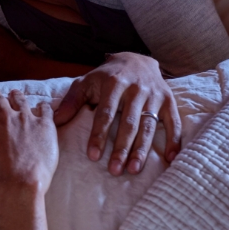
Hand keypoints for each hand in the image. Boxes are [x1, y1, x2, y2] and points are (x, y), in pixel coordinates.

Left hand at [54, 52, 180, 175]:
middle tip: (115, 170)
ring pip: (149, 126)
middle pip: (129, 123)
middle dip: (121, 148)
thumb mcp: (86, 82)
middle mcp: (136, 89)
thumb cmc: (106, 76)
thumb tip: (55, 121)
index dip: (99, 135)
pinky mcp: (168, 100)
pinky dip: (174, 140)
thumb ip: (71, 101)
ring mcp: (154, 95)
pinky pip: (173, 122)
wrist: (135, 59)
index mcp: (113, 84)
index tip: (93, 156)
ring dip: (142, 149)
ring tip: (134, 169)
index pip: (105, 113)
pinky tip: (170, 159)